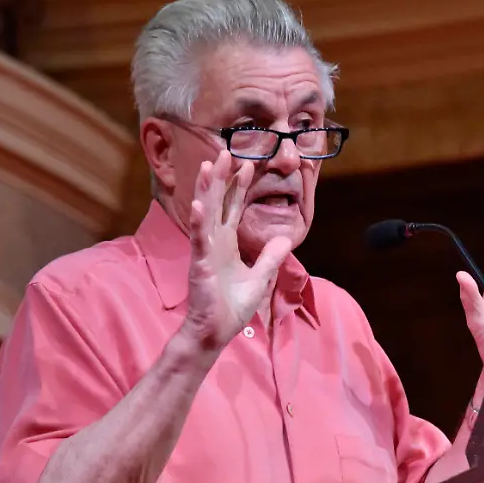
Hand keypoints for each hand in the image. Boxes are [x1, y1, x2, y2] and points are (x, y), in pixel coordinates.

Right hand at [181, 150, 291, 351]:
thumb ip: (270, 258)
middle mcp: (214, 242)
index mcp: (226, 243)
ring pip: (205, 213)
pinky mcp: (200, 264)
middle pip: (217, 202)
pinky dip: (198, 222)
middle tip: (225, 150)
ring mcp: (205, 251)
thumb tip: (285, 238)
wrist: (215, 332)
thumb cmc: (231, 307)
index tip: (247, 163)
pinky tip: (199, 205)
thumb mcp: (260, 279)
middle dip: (220, 177)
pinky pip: (199, 240)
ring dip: (206, 189)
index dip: (238, 186)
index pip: (233, 207)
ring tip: (207, 165)